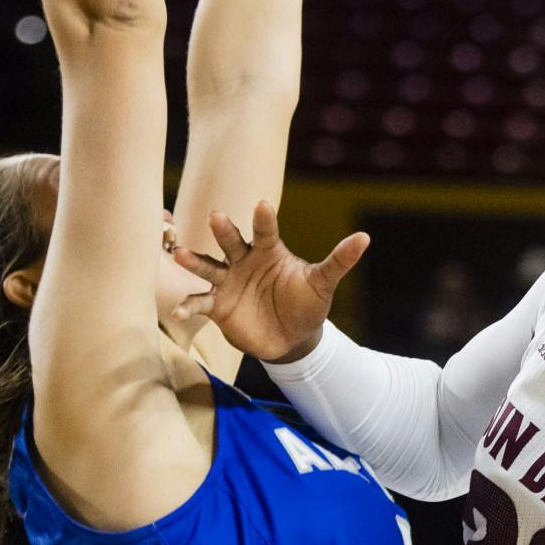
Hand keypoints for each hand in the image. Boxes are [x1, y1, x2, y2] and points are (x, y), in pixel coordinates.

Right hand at [170, 201, 369, 363]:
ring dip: (195, 261)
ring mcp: (228, 282)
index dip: (263, 219)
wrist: (292, 339)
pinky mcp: (217, 306)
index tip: (262, 204)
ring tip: (181, 254)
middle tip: (217, 216)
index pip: (265, 231)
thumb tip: (365, 237)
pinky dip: (188, 305)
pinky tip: (179, 311)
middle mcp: (244, 261)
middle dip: (224, 231)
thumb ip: (338, 261)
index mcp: (268, 251)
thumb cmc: (307, 305)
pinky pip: (200, 302)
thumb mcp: (323, 284)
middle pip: (231, 242)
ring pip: (208, 267)